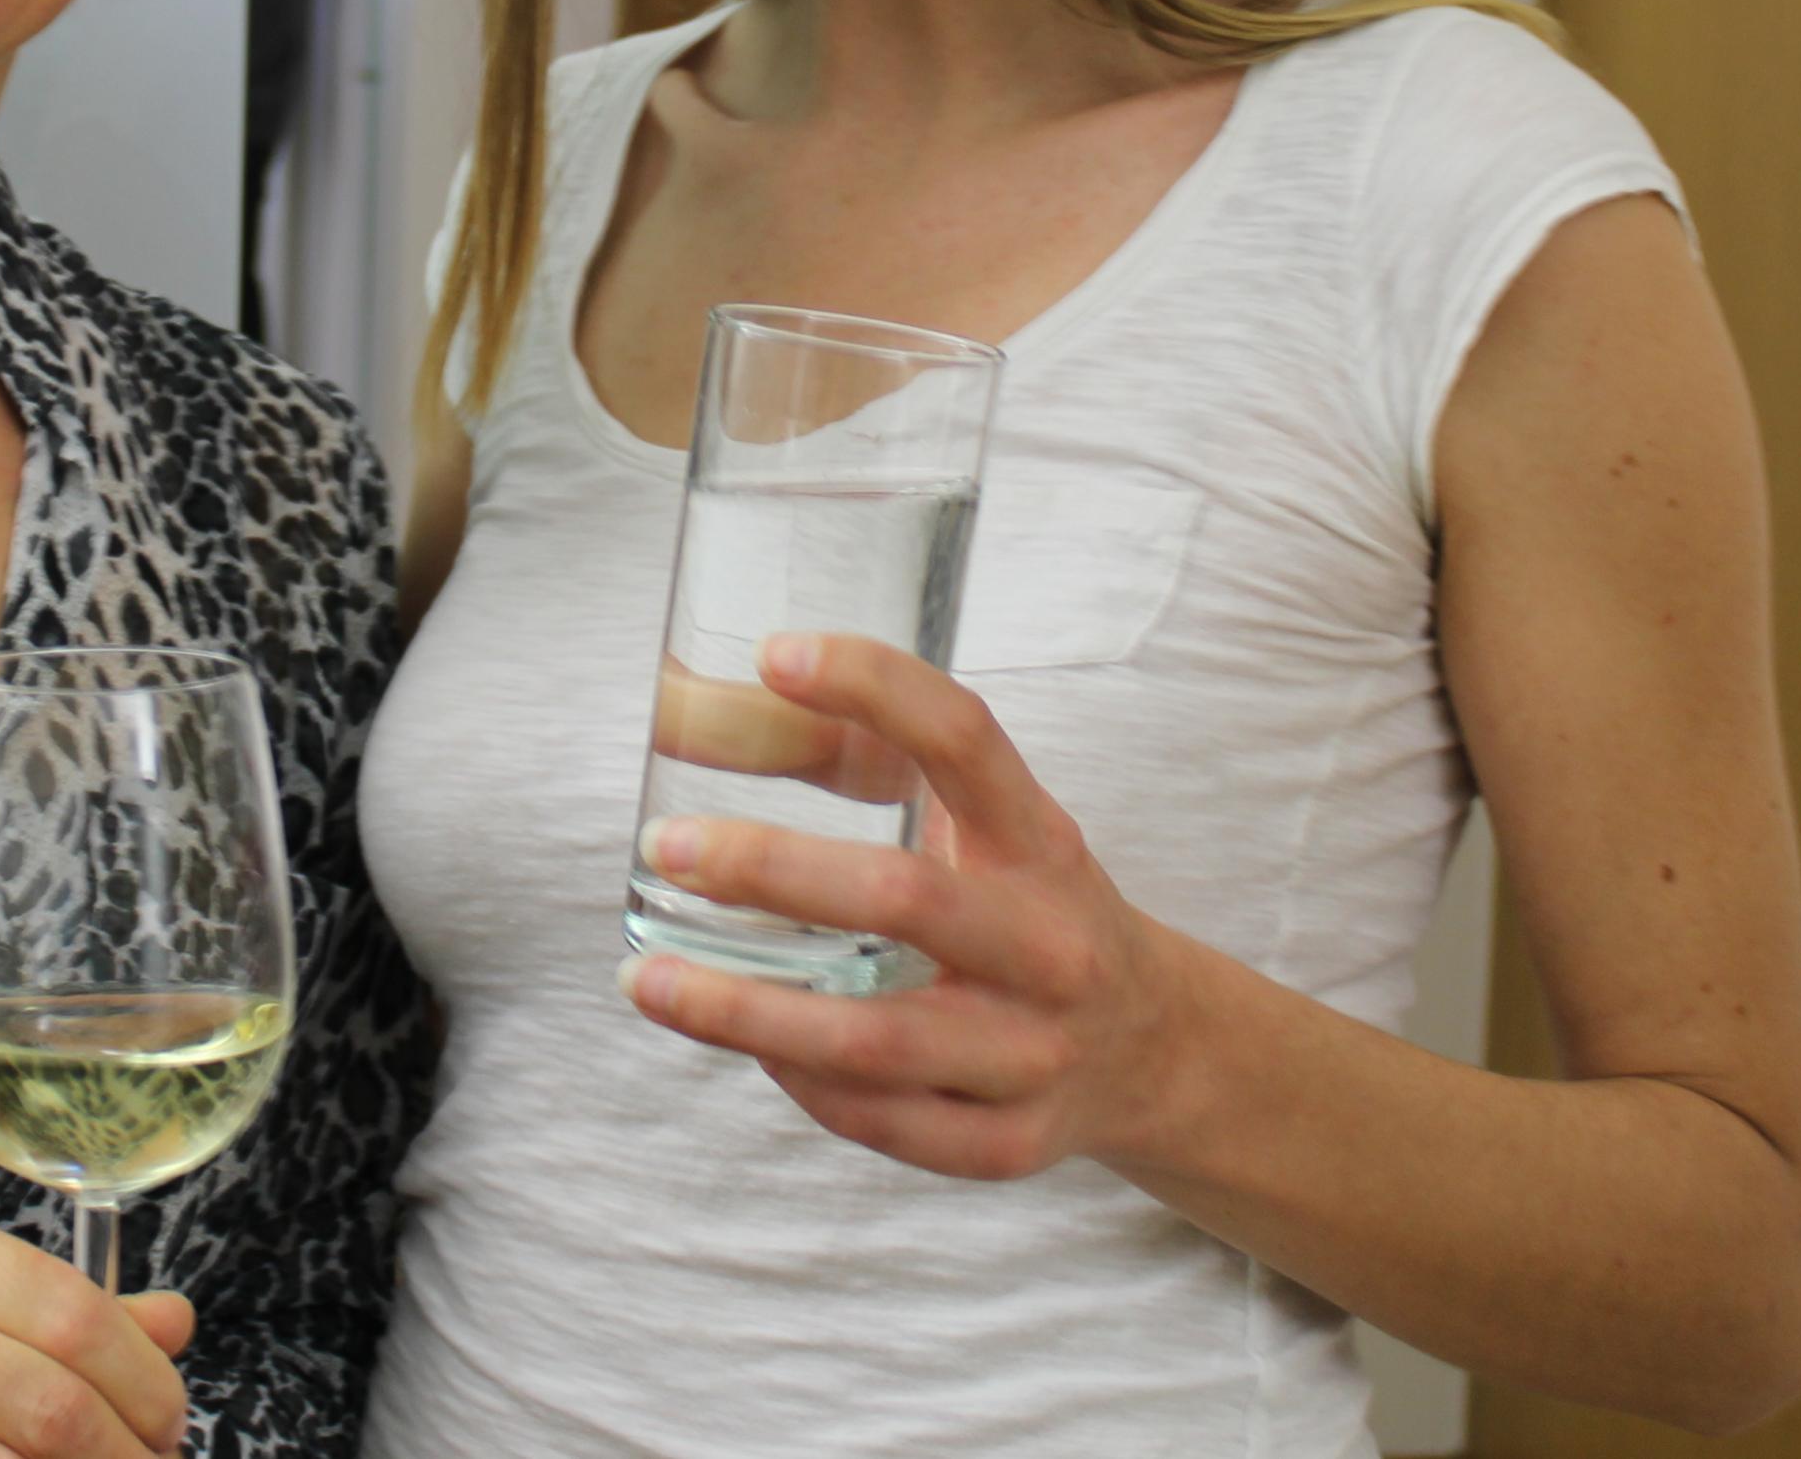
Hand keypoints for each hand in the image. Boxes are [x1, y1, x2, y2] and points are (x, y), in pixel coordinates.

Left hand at [617, 632, 1193, 1181]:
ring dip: (746, 1012)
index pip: (966, 740)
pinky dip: (800, 1085)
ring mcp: (1039, 1053)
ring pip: (878, 1041)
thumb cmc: (1025, 906)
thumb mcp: (979, 821)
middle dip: (772, 871)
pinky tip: (743, 1048)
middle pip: (907, 900)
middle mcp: (1053, 943)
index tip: (774, 654)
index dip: (874, 687)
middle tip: (666, 845)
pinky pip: (884, 1122)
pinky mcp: (1012, 1145)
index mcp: (1040, 839)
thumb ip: (847, 757)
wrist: (1153, 1047)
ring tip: (647, 982)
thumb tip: (679, 705)